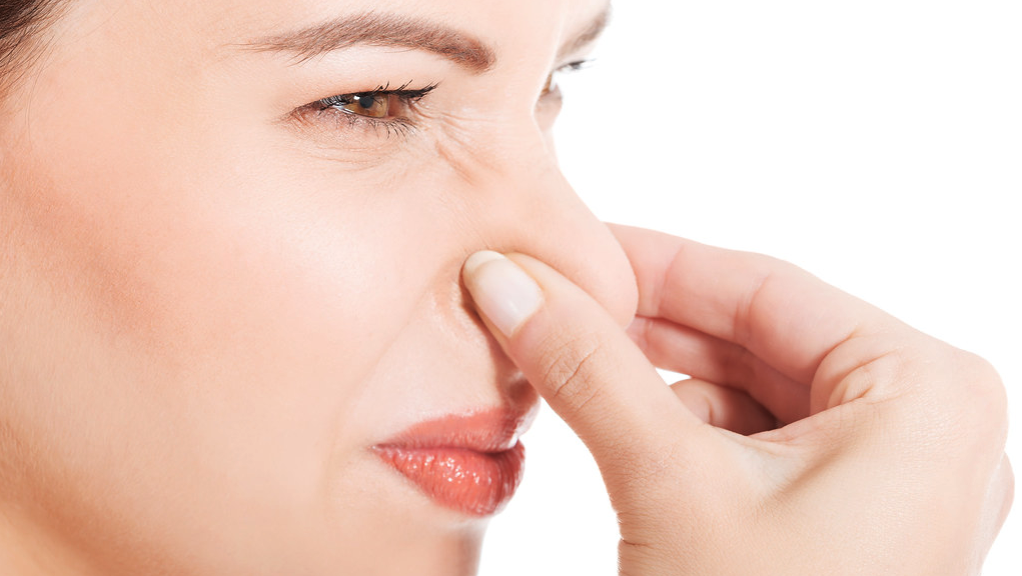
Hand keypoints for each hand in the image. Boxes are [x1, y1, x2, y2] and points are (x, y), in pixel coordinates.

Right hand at [461, 224, 1012, 574]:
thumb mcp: (670, 484)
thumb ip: (588, 368)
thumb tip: (508, 280)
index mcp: (923, 392)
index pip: (763, 288)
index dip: (651, 261)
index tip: (569, 248)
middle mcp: (922, 425)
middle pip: (755, 337)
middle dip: (645, 325)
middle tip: (552, 301)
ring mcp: (888, 476)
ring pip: (748, 389)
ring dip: (655, 378)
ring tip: (567, 358)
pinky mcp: (845, 518)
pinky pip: (753, 441)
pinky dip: (680, 428)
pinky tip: (615, 421)